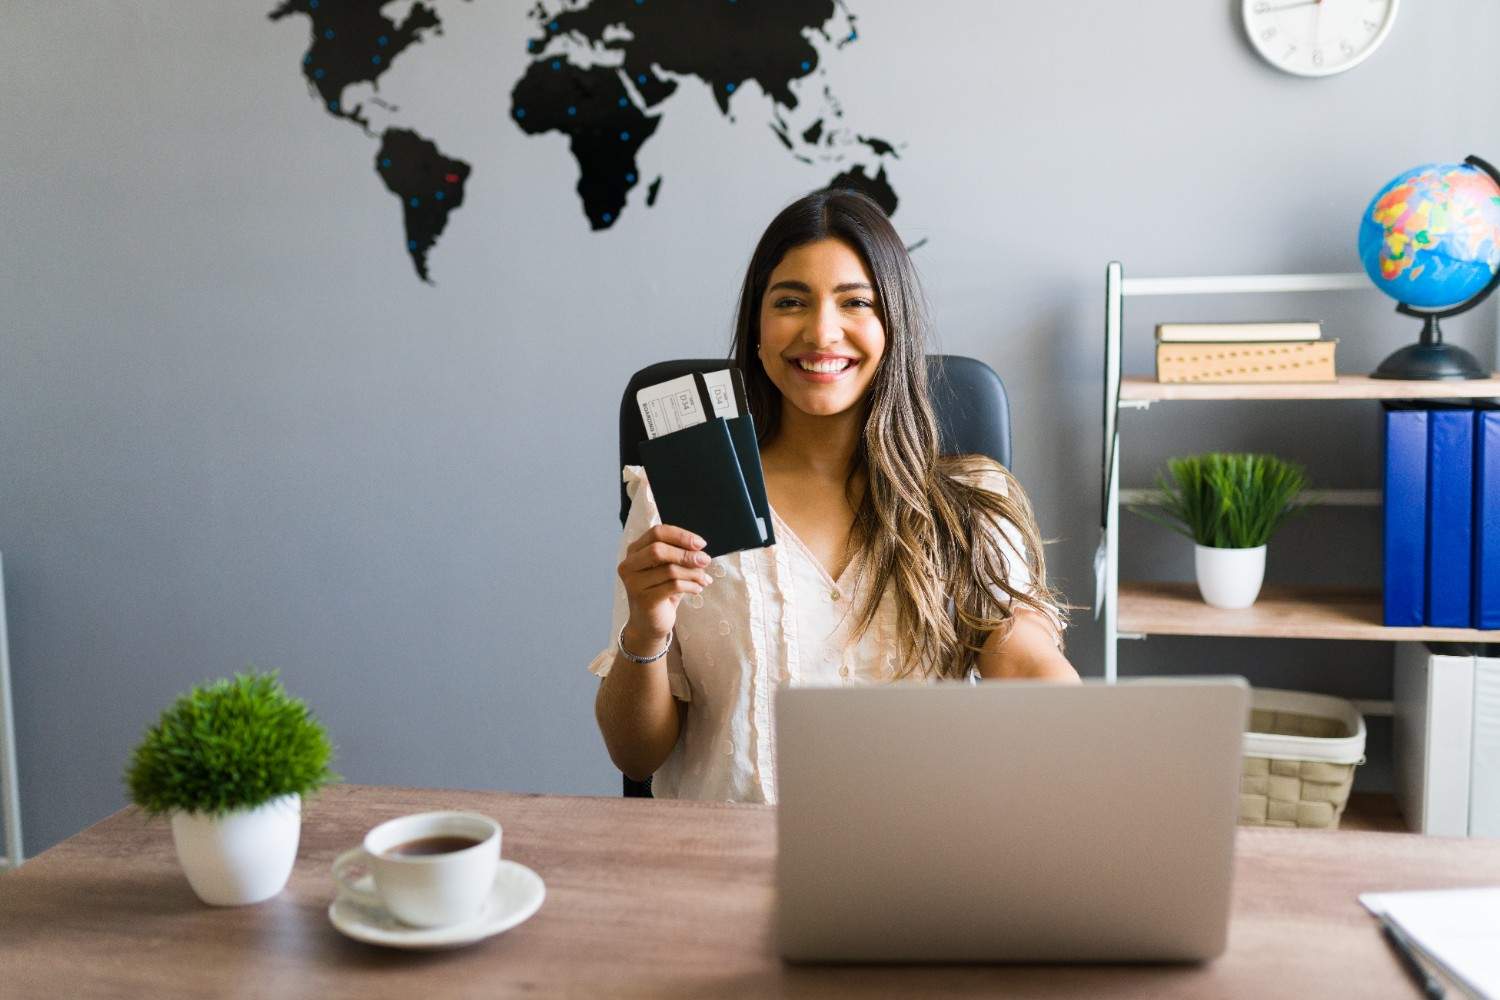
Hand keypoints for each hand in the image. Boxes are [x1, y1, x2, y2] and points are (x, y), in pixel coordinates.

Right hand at [618, 525, 713, 652]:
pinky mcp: (644, 600)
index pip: (657, 532)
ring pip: (669, 570)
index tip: (701, 544)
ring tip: (704, 579)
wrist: (649, 624)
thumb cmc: (661, 592)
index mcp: (634, 551)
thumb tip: (700, 551)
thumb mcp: (669, 569)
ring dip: (693, 573)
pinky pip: (673, 586)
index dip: (680, 535)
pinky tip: (698, 589)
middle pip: (658, 549)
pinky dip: (691, 586)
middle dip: (686, 554)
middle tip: (705, 560)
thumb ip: (680, 556)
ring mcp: (634, 583)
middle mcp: (629, 565)